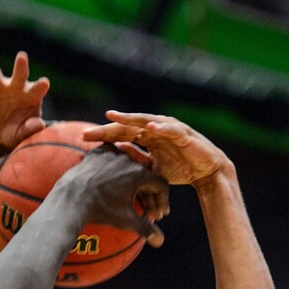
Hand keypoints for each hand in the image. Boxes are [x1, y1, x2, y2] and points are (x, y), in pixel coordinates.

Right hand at [0, 45, 49, 148]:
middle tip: (22, 57)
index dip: (40, 85)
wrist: (1, 134)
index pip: (37, 88)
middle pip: (19, 74)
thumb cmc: (17, 130)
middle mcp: (15, 87)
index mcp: (30, 95)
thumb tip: (40, 124)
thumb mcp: (23, 133)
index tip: (44, 83)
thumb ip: (31, 128)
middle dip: (20, 67)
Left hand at [54, 144, 168, 247]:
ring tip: (130, 195)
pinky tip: (114, 177)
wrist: (70, 200)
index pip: (160, 185)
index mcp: (139, 173)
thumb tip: (160, 242)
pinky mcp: (97, 153)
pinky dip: (116, 166)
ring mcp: (112, 154)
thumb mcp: (125, 220)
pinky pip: (112, 156)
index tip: (158, 214)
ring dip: (133, 180)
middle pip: (146, 175)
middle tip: (147, 209)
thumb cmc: (99, 210)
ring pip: (130, 165)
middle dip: (148, 194)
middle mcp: (128, 159)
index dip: (163, 201)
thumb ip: (145, 228)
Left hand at [82, 111, 229, 186]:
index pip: (120, 133)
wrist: (205, 172)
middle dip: (107, 127)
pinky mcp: (184, 134)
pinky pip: (171, 129)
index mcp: (147, 136)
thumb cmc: (179, 169)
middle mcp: (155, 129)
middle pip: (127, 125)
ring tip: (112, 117)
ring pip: (146, 121)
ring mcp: (169, 129)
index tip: (82, 138)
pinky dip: (161, 127)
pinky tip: (148, 127)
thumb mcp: (151, 169)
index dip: (103, 135)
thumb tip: (115, 159)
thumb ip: (136, 162)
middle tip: (86, 132)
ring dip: (129, 119)